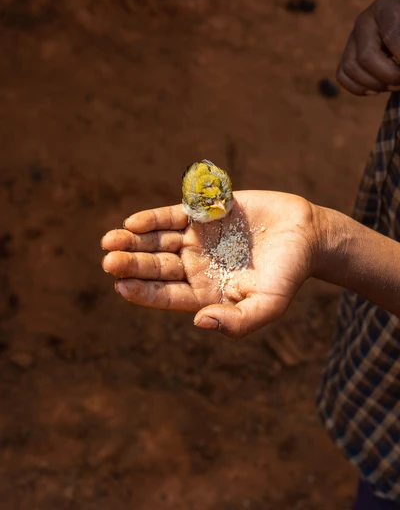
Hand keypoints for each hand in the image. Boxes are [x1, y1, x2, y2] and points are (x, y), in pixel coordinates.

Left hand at [101, 191, 317, 338]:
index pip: (166, 295)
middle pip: (156, 267)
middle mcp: (195, 265)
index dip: (143, 292)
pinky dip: (154, 219)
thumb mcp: (268, 305)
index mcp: (204, 291)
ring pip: (157, 240)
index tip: (121, 287)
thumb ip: (238, 321)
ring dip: (134, 240)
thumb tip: (200, 322)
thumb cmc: (288, 274)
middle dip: (131, 264)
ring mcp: (197, 239)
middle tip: (109, 262)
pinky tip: (135, 223)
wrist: (306, 234)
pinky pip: (172, 216)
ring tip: (111, 240)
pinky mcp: (202, 213)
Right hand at [336, 0, 399, 94]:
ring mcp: (352, 38)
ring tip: (396, 85)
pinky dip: (359, 88)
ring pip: (351, 68)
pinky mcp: (347, 53)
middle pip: (366, 57)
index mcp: (387, 6)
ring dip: (375, 85)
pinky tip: (379, 89)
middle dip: (390, 76)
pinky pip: (342, 75)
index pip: (392, 36)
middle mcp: (364, 20)